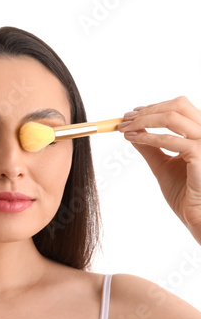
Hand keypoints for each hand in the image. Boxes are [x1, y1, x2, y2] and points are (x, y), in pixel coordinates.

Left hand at [119, 97, 200, 238]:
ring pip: (173, 117)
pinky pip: (169, 139)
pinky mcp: (200, 153)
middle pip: (178, 105)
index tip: (132, 113)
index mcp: (200, 133)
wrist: (197, 213)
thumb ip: (150, 147)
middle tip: (125, 119)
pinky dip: (147, 137)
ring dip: (144, 120)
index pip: (179, 107)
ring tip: (125, 128)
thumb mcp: (163, 165)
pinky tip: (133, 139)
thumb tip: (132, 132)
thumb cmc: (185, 192)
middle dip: (147, 110)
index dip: (154, 106)